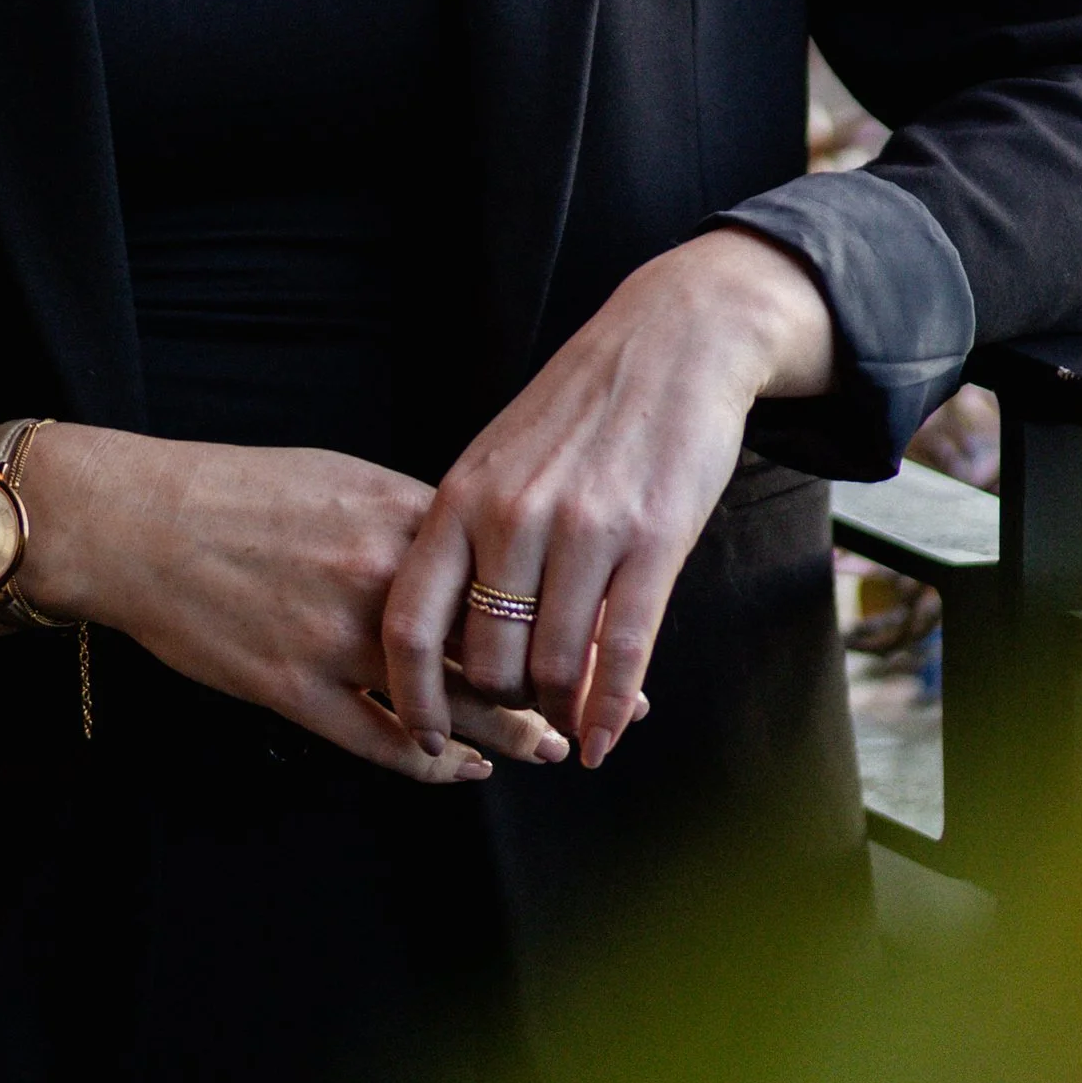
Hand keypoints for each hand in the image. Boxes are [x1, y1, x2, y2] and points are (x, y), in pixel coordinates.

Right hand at [0, 423, 569, 782]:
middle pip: (492, 644)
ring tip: (554, 746)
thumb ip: (407, 515)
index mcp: (395, 518)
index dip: (561, 605)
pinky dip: (430, 762)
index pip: (502, 572)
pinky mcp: (293, 689)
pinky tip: (462, 768)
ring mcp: (336, 640)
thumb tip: (469, 545)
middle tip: (612, 702)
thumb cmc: (238, 492)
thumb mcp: (336, 479)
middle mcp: (378, 579)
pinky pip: (379, 740)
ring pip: (448, 702)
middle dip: (557, 678)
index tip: (608, 622)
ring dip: (509, 732)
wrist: (141, 521)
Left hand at [381, 228, 834, 770]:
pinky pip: (623, 652)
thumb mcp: (498, 460)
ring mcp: (584, 529)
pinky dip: (609, 713)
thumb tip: (451, 635)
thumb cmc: (579, 409)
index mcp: (461, 497)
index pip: (410, 620)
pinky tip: (602, 740)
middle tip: (518, 724)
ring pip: (555, 666)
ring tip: (564, 724)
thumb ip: (471, 538)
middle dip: (502, 707)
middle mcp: (513, 516)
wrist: (671, 342)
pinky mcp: (652, 540)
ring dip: (559, 712)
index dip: (411, 694)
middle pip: (487, 658)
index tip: (424, 734)